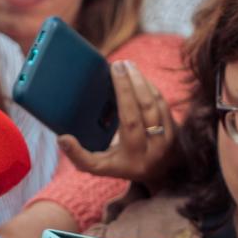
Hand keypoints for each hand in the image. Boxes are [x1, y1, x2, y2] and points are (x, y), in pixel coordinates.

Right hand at [60, 61, 176, 184]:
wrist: (157, 173)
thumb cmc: (121, 165)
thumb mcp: (99, 166)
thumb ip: (79, 156)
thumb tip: (62, 139)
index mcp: (135, 154)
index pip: (130, 119)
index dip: (123, 93)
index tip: (112, 70)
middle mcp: (156, 146)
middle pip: (145, 106)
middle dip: (131, 81)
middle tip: (119, 64)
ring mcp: (169, 136)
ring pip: (156, 101)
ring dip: (142, 80)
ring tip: (127, 65)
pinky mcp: (176, 127)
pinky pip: (163, 102)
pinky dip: (150, 87)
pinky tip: (138, 77)